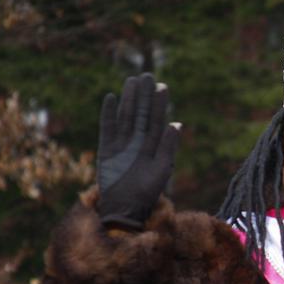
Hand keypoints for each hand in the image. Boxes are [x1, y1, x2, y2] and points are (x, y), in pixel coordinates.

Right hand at [96, 72, 180, 228]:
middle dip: (144, 96)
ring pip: (125, 116)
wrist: (126, 207)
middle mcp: (138, 141)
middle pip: (141, 113)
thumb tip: (177, 124)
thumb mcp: (162, 169)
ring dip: (128, 99)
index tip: (162, 86)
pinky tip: (110, 98)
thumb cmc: (148, 191)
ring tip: (131, 81)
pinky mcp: (106, 148)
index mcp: (153, 145)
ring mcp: (122, 143)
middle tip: (147, 76)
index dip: (159, 104)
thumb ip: (168, 147)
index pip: (157, 119)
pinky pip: (107, 127)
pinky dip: (108, 114)